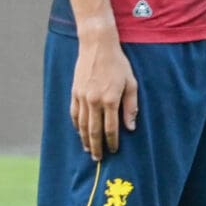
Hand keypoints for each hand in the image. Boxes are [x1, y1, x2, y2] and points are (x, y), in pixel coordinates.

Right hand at [70, 32, 137, 157]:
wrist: (97, 47)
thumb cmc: (118, 64)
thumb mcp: (131, 84)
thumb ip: (131, 106)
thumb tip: (130, 127)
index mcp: (109, 100)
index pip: (110, 128)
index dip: (112, 141)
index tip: (114, 150)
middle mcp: (93, 101)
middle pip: (94, 130)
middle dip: (96, 146)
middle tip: (98, 158)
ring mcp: (82, 97)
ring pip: (82, 125)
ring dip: (85, 139)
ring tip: (88, 149)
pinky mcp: (74, 93)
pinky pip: (74, 114)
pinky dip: (76, 125)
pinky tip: (80, 132)